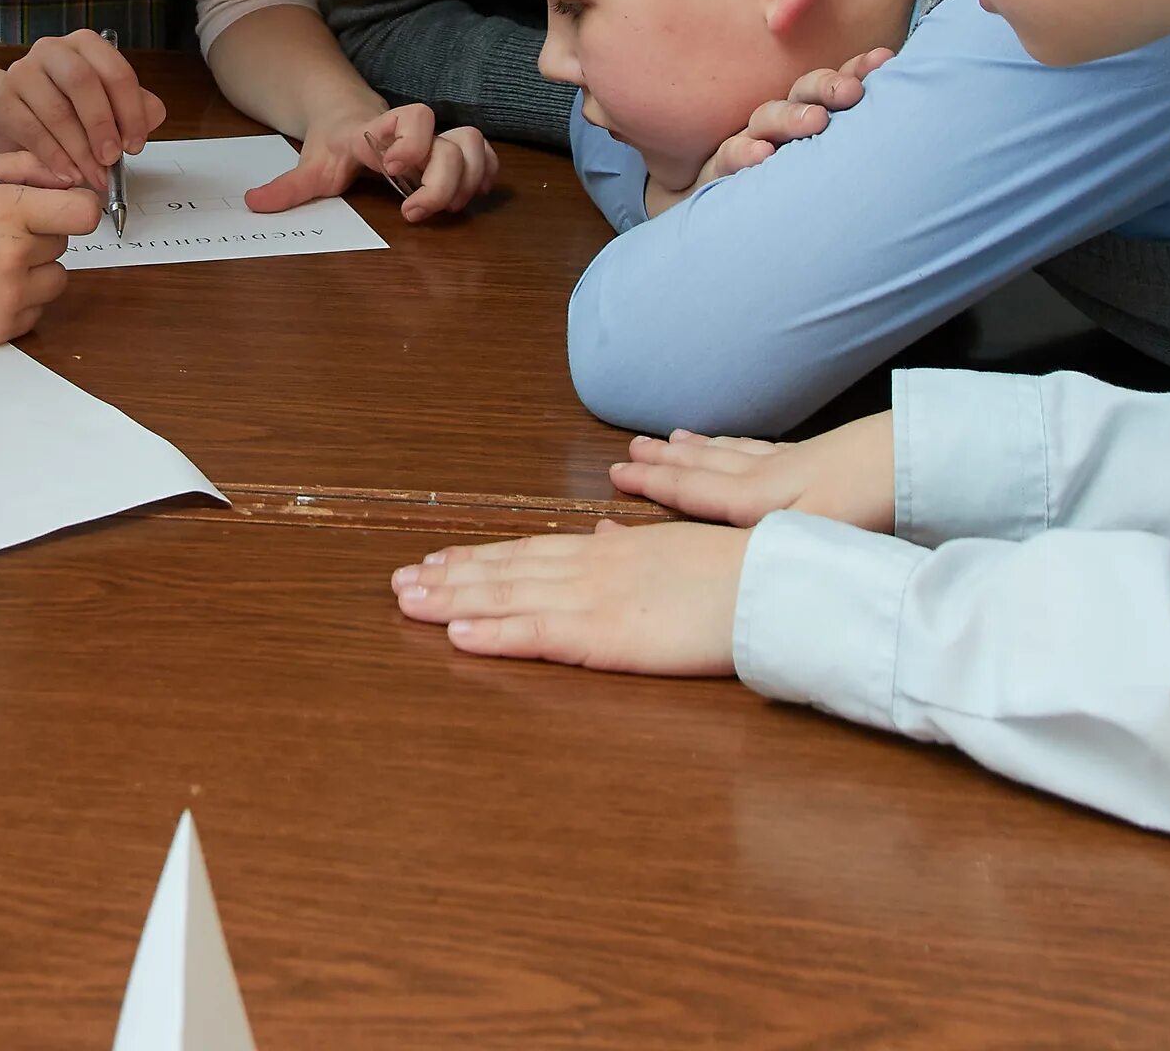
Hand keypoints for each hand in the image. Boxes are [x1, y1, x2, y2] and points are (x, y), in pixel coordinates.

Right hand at [0, 31, 166, 190]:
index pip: (115, 71)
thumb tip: (153, 114)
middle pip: (82, 81)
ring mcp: (21, 74)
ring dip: (81, 150)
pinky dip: (55, 158)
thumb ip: (136, 108)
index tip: (135, 144)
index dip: (130, 110)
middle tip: (112, 159)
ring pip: (57, 111)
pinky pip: (32, 132)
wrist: (20, 118)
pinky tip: (68, 174)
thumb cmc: (70, 111)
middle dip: (102, 125)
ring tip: (94, 175)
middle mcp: (51, 51)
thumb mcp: (108, 107)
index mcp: (85, 45)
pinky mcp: (2, 104)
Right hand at [0, 154, 104, 344]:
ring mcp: (8, 298)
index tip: (63, 207)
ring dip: (34, 270)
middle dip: (39, 234)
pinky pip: (36, 309)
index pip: (83, 212)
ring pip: (56, 278)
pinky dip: (18, 299)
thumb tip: (70, 176)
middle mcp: (12, 257)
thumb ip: (22, 167)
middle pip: (65, 242)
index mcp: (5, 211)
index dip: (77, 206)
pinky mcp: (1, 328)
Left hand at [244, 101, 496, 221]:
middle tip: (415, 211)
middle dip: (443, 181)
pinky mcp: (451, 151)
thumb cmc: (332, 143)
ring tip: (449, 208)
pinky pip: (484, 155)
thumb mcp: (310, 165)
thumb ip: (287, 187)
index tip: (395, 168)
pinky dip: (485, 175)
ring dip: (469, 179)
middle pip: (451, 143)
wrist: (347, 114)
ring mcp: (437, 139)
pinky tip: (470, 197)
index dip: (411, 141)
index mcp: (380, 129)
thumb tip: (253, 203)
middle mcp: (415, 132)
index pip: (410, 117)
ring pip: (474, 145)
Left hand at [390, 519, 744, 674]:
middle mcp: (587, 568)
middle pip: (503, 570)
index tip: (439, 560)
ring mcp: (590, 600)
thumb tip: (604, 533)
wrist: (768, 585)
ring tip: (408, 603)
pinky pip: (535, 635)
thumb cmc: (733, 571)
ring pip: (505, 597)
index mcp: (606, 549)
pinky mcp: (602, 636)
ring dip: (452, 601)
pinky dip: (491, 634)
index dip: (479, 557)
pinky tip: (456, 635)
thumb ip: (632, 544)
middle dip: (449, 576)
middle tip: (400, 582)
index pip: (528, 551)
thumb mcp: (673, 547)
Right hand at [609, 412, 895, 532]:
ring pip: (732, 451)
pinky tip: (739, 440)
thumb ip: (763, 548)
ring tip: (672, 437)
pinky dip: (741, 442)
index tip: (616, 472)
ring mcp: (795, 462)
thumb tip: (722, 563)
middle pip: (705, 464)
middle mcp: (768, 475)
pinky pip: (765, 446)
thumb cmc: (871, 503)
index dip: (654, 484)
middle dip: (665, 460)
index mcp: (758, 500)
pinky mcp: (821, 455)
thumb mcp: (812, 535)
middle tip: (630, 450)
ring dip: (698, 447)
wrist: (919, 458)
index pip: (692, 490)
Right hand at [648, 48, 891, 215]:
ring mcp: (749, 143)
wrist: (735, 227)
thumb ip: (859, 142)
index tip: (884, 60)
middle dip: (827, 86)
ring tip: (816, 121)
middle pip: (802, 93)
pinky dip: (745, 153)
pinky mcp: (721, 170)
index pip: (836, 86)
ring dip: (791, 117)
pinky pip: (730, 157)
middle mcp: (781, 124)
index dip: (857, 70)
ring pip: (767, 119)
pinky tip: (762, 154)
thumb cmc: (798, 190)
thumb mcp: (830, 165)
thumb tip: (917, 122)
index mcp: (811, 116)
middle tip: (851, 92)